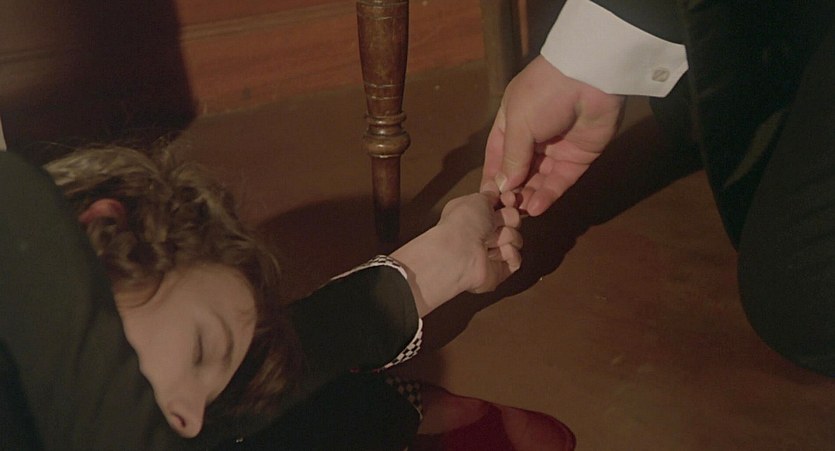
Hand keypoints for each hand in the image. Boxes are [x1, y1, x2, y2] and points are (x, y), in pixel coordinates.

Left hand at [435, 192, 521, 293]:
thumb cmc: (462, 225)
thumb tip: (495, 189)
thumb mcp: (477, 198)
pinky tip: (492, 255)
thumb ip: (490, 194)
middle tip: (494, 223)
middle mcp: (482, 233)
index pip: (501, 205)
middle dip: (507, 219)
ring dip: (506, 236)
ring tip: (488, 242)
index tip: (509, 199)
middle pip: (513, 220)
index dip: (508, 200)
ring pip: (516, 238)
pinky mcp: (499, 269)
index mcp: (474, 215)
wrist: (459, 252)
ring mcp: (491, 251)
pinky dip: (507, 254)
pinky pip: (516, 258)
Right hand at [480, 55, 625, 215]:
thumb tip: (502, 186)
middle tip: (505, 209)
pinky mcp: (579, 158)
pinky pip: (560, 180)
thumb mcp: (518, 124)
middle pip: (519, 171)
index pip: (498, 155)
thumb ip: (511, 158)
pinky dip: (548, 194)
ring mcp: (557, 148)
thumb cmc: (543, 95)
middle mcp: (534, 137)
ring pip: (540, 179)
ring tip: (521, 212)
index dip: (493, 176)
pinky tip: (536, 207)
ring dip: (529, 195)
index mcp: (513, 122)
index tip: (486, 199)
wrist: (589, 79)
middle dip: (513, 190)